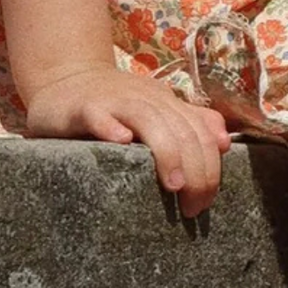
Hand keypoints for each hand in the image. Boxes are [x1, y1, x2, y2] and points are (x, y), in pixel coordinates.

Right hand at [20, 64, 233, 216]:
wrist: (62, 79)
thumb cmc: (113, 104)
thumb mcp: (156, 110)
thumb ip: (189, 123)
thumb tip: (225, 142)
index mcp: (166, 103)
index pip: (201, 133)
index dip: (211, 168)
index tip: (206, 202)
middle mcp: (146, 99)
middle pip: (182, 130)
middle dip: (196, 172)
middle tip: (191, 208)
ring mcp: (114, 101)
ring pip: (149, 120)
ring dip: (167, 153)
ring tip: (174, 185)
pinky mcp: (83, 107)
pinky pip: (99, 114)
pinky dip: (111, 127)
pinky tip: (121, 142)